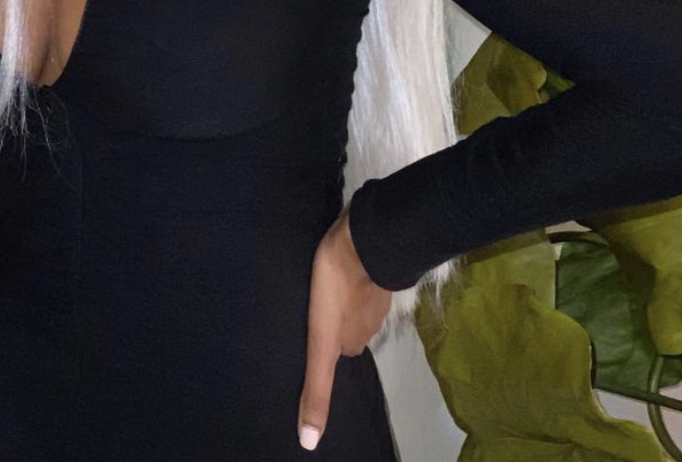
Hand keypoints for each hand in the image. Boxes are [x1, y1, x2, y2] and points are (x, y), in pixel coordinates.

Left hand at [297, 203, 392, 451]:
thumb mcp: (320, 344)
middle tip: (309, 309)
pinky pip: (356, 274)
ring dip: (339, 296)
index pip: (339, 351)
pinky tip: (333, 265)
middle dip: (332, 321)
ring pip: (352, 301)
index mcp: (354, 340)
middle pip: (347, 327)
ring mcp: (373, 290)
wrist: (363, 241)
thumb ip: (317, 387)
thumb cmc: (337, 290)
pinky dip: (347, 274)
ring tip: (318, 286)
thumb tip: (309, 441)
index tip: (311, 339)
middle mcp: (368, 321)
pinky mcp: (371, 262)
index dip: (325, 347)